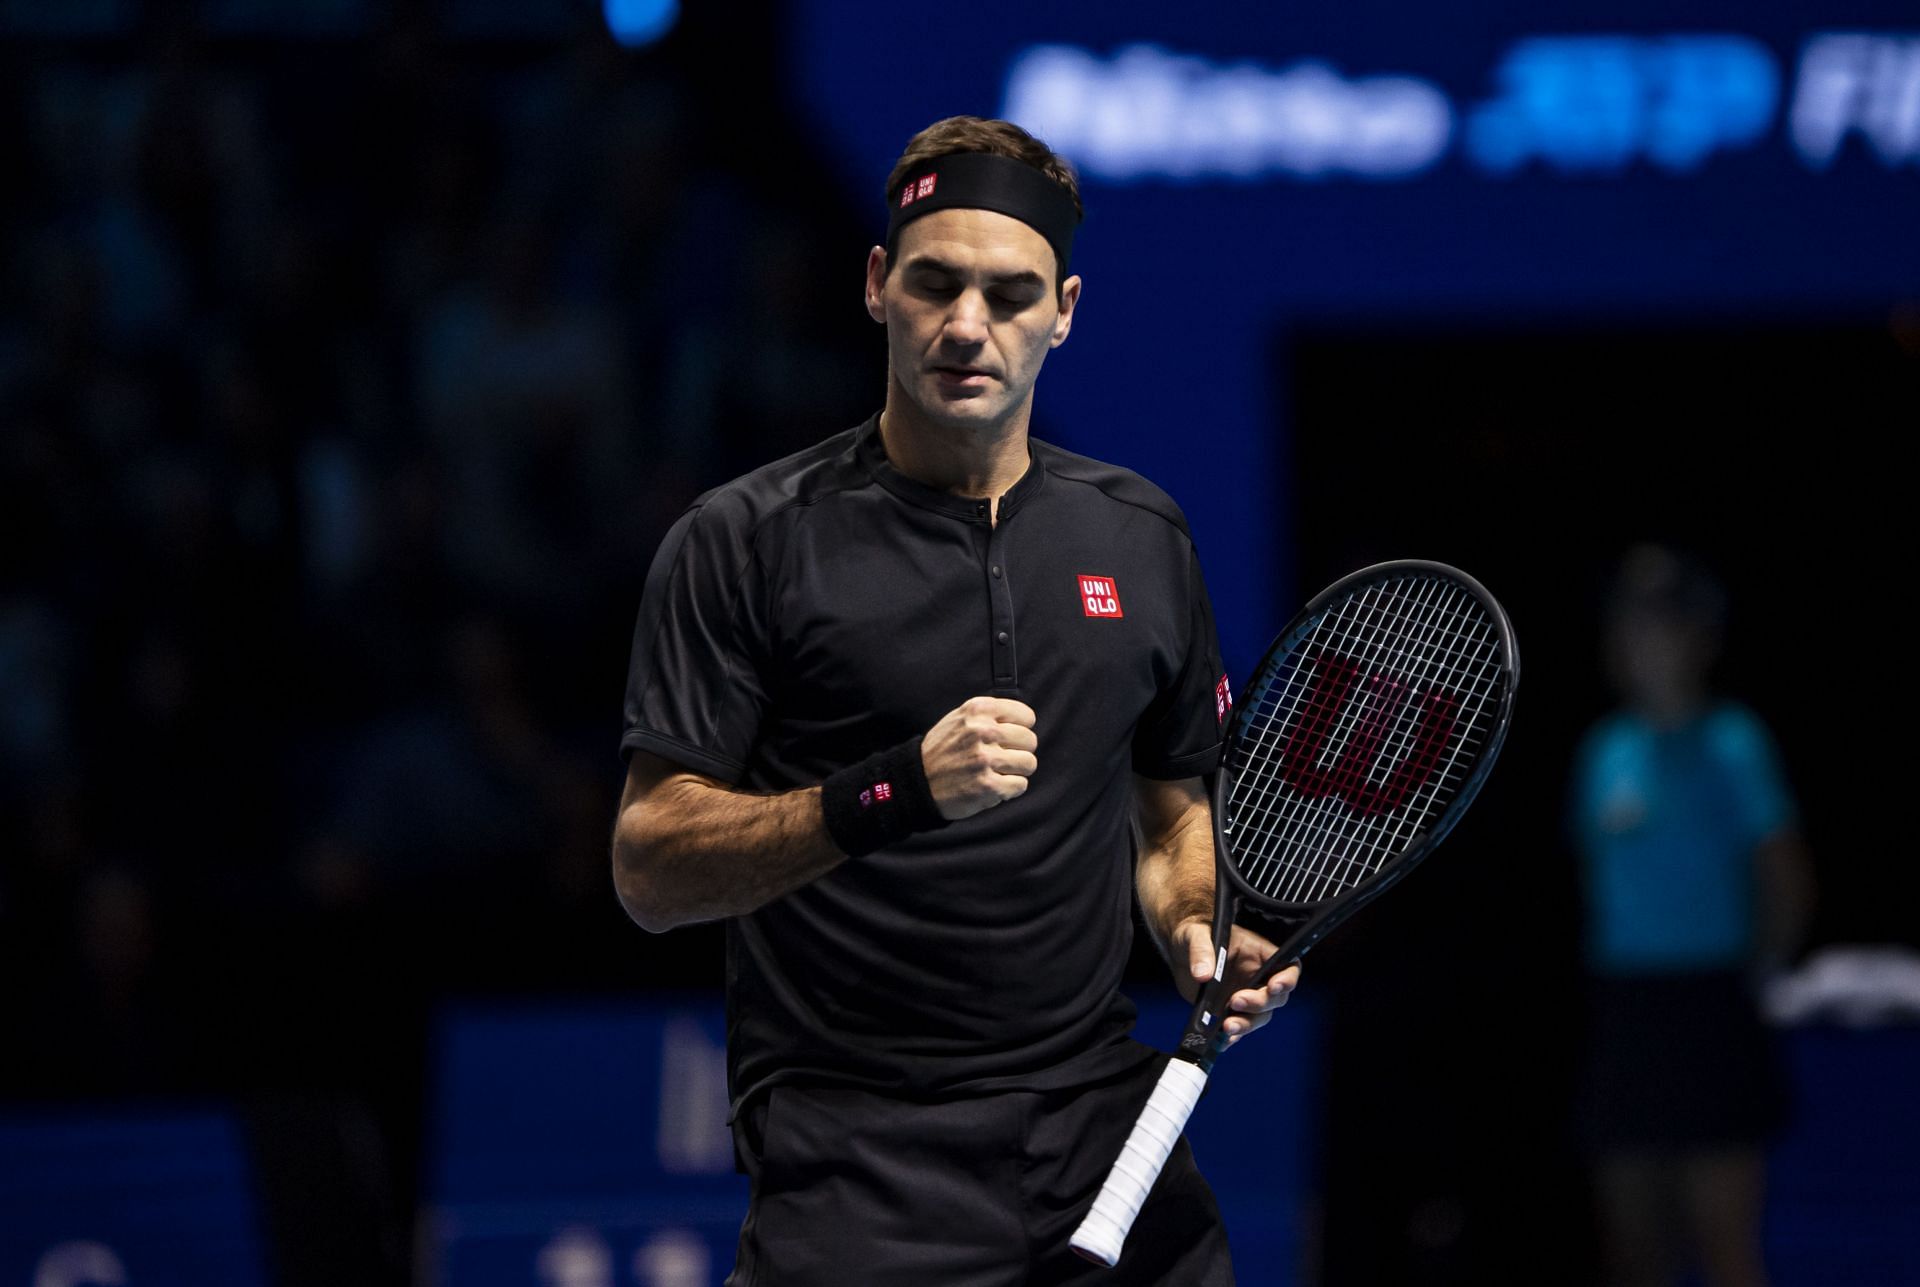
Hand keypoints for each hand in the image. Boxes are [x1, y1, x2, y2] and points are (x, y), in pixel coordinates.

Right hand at [920, 696, 1038, 820]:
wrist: (917, 781)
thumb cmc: (942, 750)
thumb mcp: (959, 718)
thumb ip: (989, 715)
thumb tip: (1024, 722)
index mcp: (978, 710)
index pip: (1027, 717)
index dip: (1020, 729)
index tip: (1008, 739)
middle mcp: (983, 731)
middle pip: (1030, 740)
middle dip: (1020, 751)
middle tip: (1002, 758)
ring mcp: (986, 759)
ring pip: (1029, 763)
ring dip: (1016, 771)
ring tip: (998, 772)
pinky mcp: (988, 786)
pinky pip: (1021, 785)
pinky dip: (1010, 789)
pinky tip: (994, 786)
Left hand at [1171, 918, 1300, 1046]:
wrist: (1180, 951)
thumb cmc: (1195, 933)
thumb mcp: (1196, 935)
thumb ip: (1201, 951)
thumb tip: (1203, 974)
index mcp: (1259, 954)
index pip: (1288, 967)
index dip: (1287, 979)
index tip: (1273, 987)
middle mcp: (1257, 977)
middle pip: (1275, 998)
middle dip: (1259, 1003)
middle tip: (1236, 1002)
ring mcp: (1245, 995)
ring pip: (1258, 1017)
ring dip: (1246, 1024)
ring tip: (1227, 1026)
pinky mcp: (1229, 1010)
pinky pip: (1238, 1027)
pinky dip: (1232, 1036)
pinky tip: (1222, 1040)